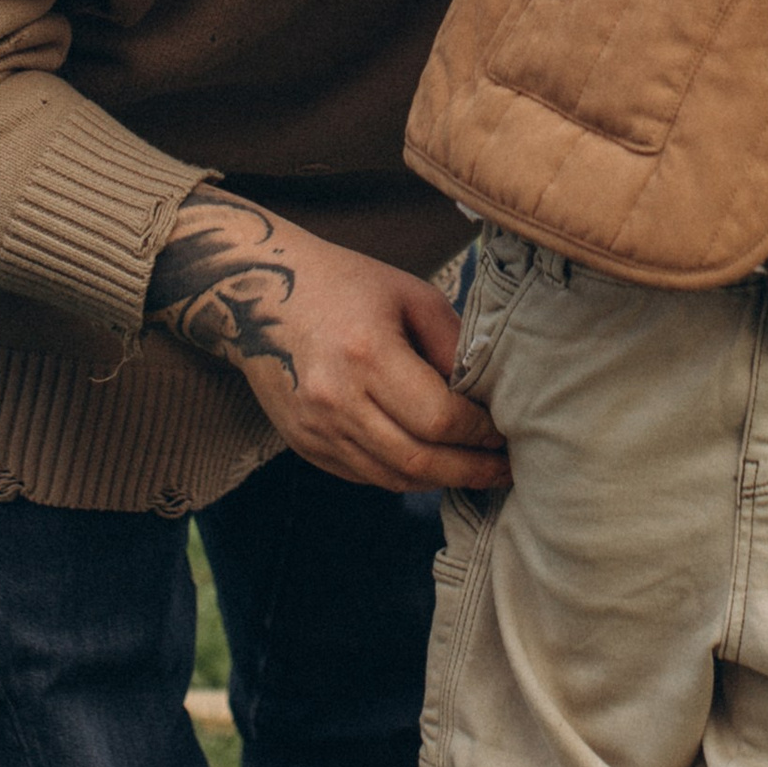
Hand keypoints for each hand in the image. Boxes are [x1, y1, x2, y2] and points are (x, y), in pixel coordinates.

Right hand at [146, 196, 510, 491]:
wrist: (259, 294)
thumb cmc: (345, 285)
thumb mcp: (410, 295)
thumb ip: (454, 345)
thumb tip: (491, 398)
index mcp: (367, 354)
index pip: (439, 418)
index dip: (481, 433)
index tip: (508, 431)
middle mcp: (336, 399)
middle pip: (419, 461)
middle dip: (471, 471)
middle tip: (506, 470)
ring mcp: (315, 428)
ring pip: (393, 478)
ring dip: (441, 481)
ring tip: (477, 472)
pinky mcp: (303, 445)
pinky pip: (366, 476)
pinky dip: (404, 476)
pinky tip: (432, 465)